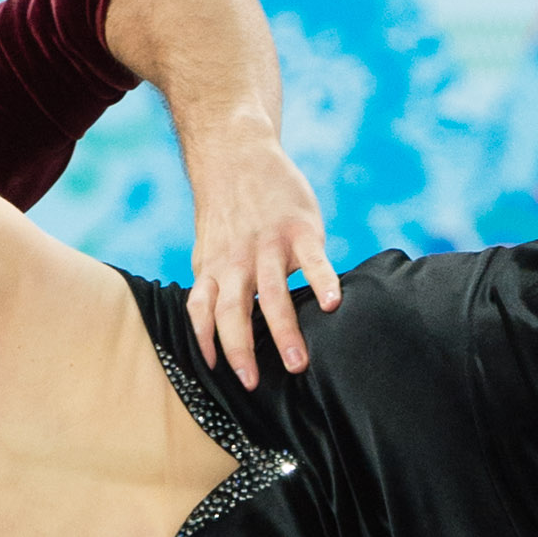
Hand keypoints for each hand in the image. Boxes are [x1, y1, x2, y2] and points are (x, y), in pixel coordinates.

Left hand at [183, 129, 340, 390]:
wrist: (236, 152)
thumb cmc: (226, 213)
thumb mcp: (208, 250)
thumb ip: (214, 289)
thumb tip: (216, 337)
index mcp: (213, 270)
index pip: (203, 313)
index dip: (208, 343)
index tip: (221, 375)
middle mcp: (237, 262)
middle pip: (233, 311)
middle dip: (242, 350)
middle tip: (255, 384)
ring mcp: (269, 245)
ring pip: (273, 293)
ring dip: (283, 330)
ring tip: (298, 363)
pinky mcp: (300, 229)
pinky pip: (313, 261)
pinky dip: (322, 281)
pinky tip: (333, 303)